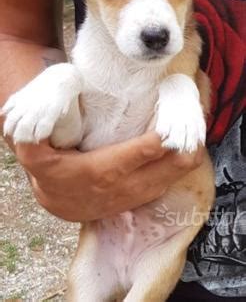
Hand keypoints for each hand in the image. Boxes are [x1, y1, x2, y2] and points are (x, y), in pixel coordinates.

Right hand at [14, 132, 203, 221]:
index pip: (144, 151)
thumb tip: (30, 117)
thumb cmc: (50, 171)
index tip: (175, 115)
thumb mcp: (32, 153)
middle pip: (169, 165)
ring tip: (191, 131)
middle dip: (185, 144)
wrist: (56, 202)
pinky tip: (181, 150)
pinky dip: (177, 167)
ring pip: (174, 176)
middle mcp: (124, 185)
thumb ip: (29, 135)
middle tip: (191, 119)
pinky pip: (168, 183)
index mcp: (102, 170)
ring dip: (185, 155)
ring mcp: (135, 194)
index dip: (163, 136)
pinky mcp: (140, 197)